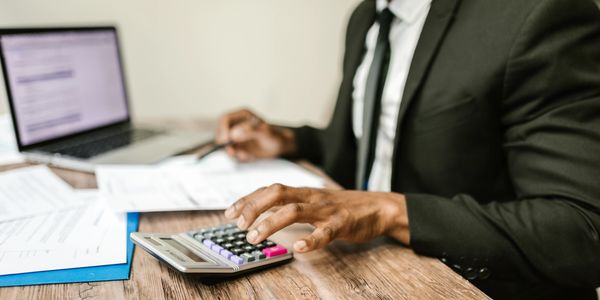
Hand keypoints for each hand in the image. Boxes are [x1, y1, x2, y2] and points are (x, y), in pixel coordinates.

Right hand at [216, 109, 295, 160]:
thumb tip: (233, 134)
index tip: (226, 140)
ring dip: (233, 152)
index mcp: (242, 116)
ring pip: (225, 145)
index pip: (225, 119)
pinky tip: (250, 156)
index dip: (222, 129)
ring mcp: (236, 137)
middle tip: (233, 152)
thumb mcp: (265, 132)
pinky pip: (232, 153)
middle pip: (221, 132)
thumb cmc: (274, 136)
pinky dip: (239, 156)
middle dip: (225, 144)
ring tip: (247, 154)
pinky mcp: (237, 147)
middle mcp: (236, 125)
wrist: (280, 147)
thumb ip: (250, 131)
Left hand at [224, 184, 409, 252]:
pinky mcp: (342, 223)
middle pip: (277, 194)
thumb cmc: (343, 207)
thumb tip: (264, 214)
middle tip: (239, 224)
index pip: (270, 190)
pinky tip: (298, 248)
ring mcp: (326, 209)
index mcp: (303, 192)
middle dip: (254, 207)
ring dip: (271, 223)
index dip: (248, 199)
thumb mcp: (314, 202)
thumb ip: (292, 205)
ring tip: (255, 237)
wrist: (379, 207)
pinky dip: (311, 239)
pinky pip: (325, 231)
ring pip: (294, 210)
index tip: (230, 212)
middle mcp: (311, 196)